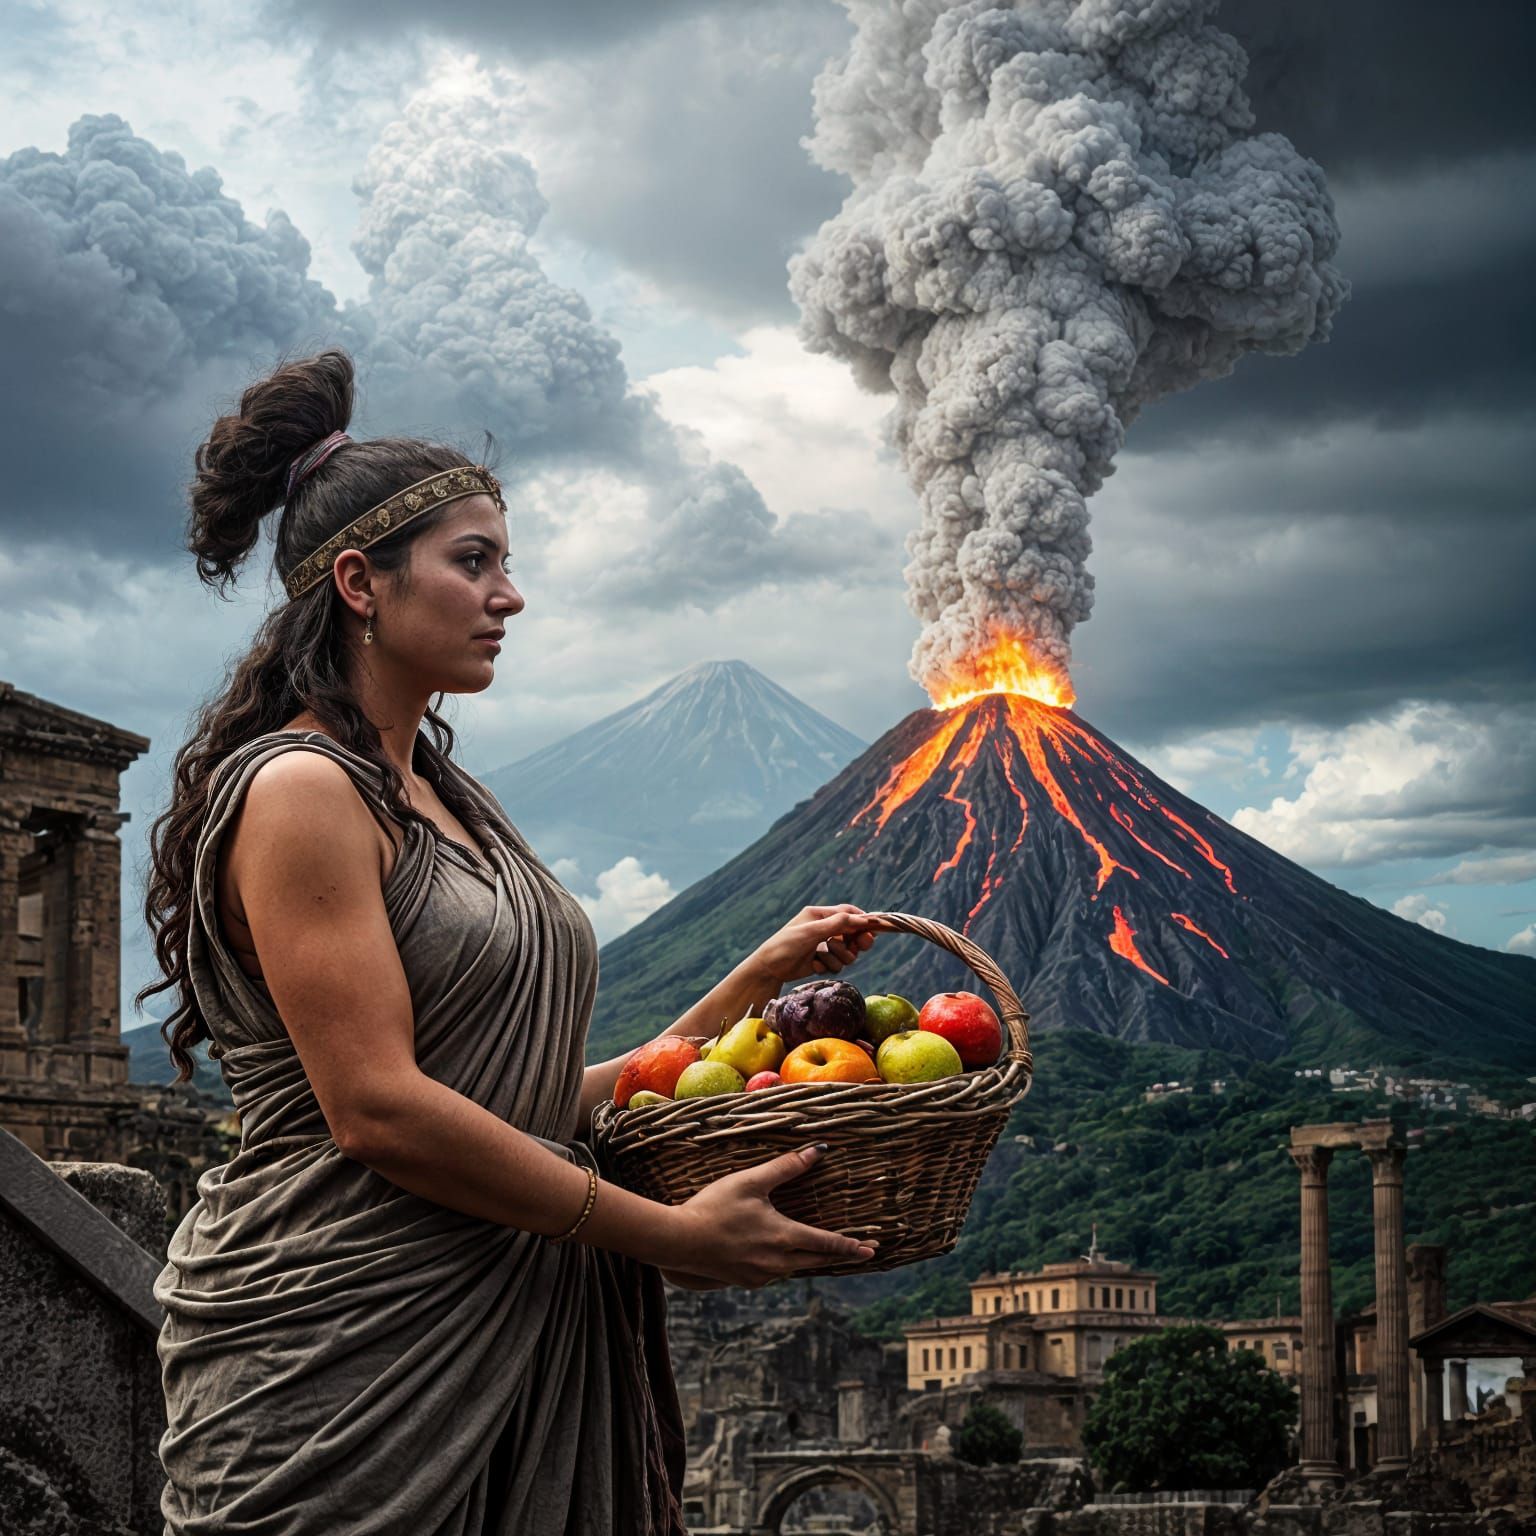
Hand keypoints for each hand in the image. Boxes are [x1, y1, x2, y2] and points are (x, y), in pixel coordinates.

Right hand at [660, 1145, 877, 1288]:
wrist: (679, 1241)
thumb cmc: (714, 1206)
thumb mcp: (751, 1181)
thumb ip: (786, 1167)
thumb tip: (819, 1150)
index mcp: (783, 1237)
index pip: (827, 1243)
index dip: (851, 1245)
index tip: (872, 1248)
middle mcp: (778, 1262)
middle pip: (818, 1260)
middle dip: (843, 1255)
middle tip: (866, 1253)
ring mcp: (762, 1275)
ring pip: (797, 1268)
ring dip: (814, 1260)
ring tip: (825, 1251)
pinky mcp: (747, 1281)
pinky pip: (777, 1273)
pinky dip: (789, 1264)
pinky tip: (785, 1257)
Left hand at [751, 903, 877, 984]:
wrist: (769, 970)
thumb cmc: (785, 945)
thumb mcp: (811, 932)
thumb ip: (837, 924)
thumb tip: (862, 919)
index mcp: (820, 915)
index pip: (848, 913)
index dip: (863, 920)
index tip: (874, 930)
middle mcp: (824, 928)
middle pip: (853, 933)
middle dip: (856, 942)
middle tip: (860, 946)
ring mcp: (824, 945)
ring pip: (847, 951)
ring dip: (839, 956)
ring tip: (822, 957)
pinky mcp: (822, 961)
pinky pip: (838, 964)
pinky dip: (828, 966)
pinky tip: (814, 965)